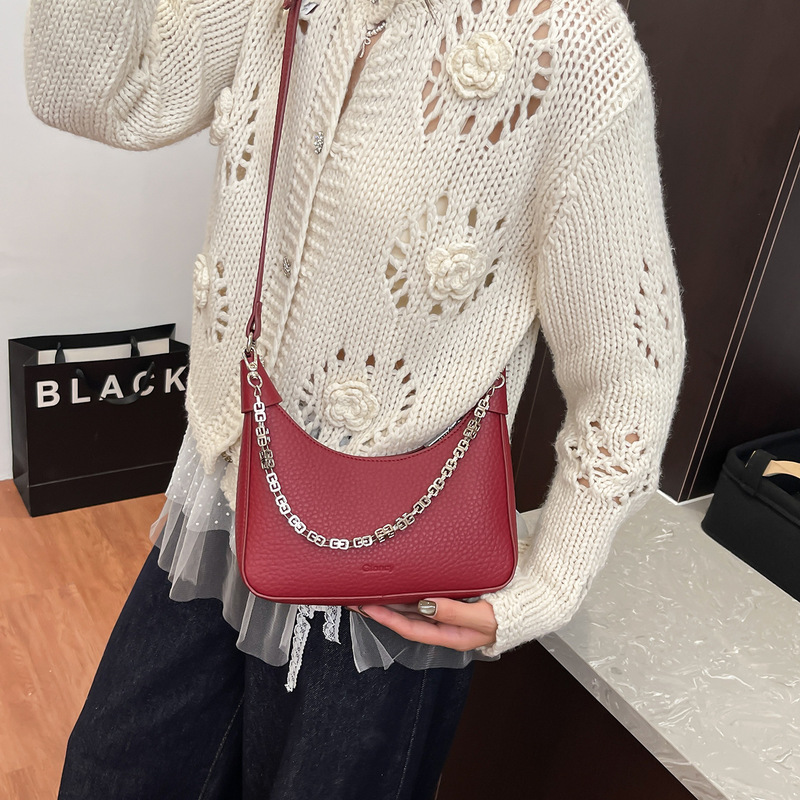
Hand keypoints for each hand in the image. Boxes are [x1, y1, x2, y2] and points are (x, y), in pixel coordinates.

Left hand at [346, 598, 497, 651]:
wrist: (533, 602)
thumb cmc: (512, 613)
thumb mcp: (484, 617)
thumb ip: (456, 612)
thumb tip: (428, 605)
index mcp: (452, 636)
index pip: (411, 629)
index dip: (387, 619)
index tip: (366, 607)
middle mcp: (446, 627)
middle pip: (407, 620)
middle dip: (381, 611)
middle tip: (355, 598)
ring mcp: (449, 614)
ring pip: (413, 610)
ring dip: (391, 602)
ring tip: (369, 592)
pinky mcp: (454, 600)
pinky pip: (425, 599)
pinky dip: (408, 594)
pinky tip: (399, 586)